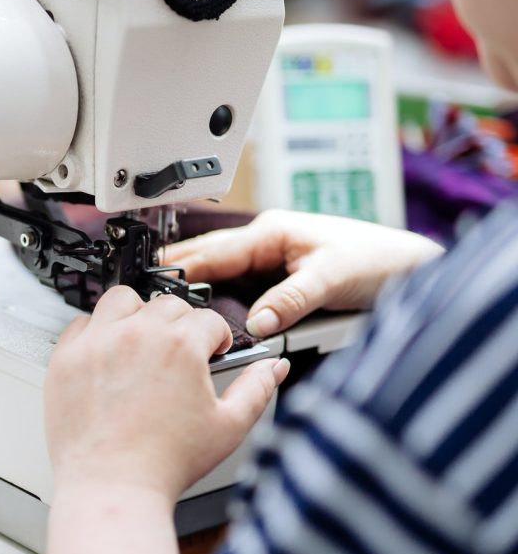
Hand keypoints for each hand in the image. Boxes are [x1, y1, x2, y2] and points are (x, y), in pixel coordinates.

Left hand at [44, 286, 289, 500]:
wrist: (111, 487)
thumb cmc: (165, 464)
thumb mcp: (228, 428)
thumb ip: (256, 389)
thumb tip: (275, 368)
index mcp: (180, 346)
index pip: (208, 319)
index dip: (217, 338)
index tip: (212, 352)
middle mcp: (137, 335)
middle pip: (167, 304)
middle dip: (181, 325)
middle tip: (179, 354)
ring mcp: (97, 343)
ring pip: (122, 300)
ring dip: (136, 314)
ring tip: (142, 342)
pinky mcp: (66, 357)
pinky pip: (81, 324)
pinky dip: (95, 333)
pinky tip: (107, 356)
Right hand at [164, 210, 443, 337]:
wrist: (412, 266)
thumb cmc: (379, 258)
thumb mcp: (331, 278)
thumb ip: (291, 300)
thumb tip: (257, 322)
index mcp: (272, 231)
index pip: (215, 251)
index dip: (182, 266)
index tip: (152, 280)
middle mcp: (267, 241)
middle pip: (209, 256)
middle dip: (177, 269)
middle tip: (140, 287)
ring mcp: (272, 257)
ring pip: (221, 269)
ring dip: (194, 280)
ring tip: (161, 299)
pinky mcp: (280, 275)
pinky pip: (237, 283)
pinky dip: (216, 292)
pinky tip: (202, 306)